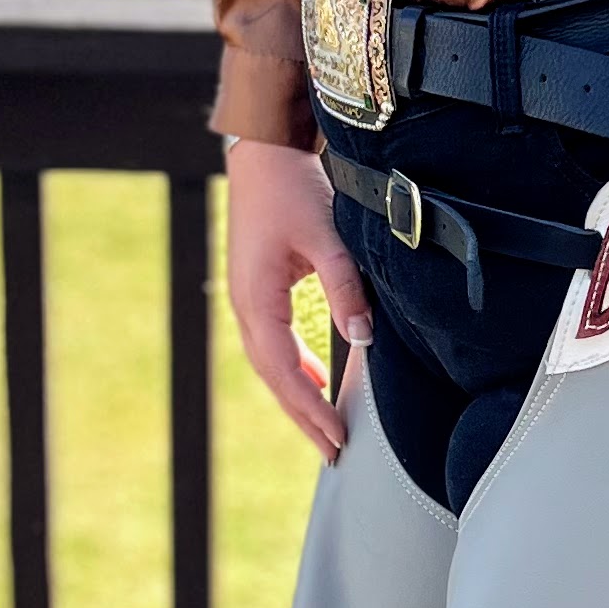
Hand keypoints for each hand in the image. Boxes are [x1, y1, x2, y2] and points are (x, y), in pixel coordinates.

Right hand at [224, 138, 372, 463]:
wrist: (263, 156)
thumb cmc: (291, 189)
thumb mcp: (326, 236)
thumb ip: (345, 287)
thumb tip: (363, 338)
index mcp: (256, 299)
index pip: (283, 369)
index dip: (310, 407)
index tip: (336, 436)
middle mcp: (245, 307)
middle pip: (274, 377)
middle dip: (303, 416)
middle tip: (334, 451)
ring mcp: (248, 302)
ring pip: (271, 365)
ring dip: (298, 398)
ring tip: (325, 430)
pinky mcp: (259, 293)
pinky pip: (274, 345)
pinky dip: (294, 370)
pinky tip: (316, 381)